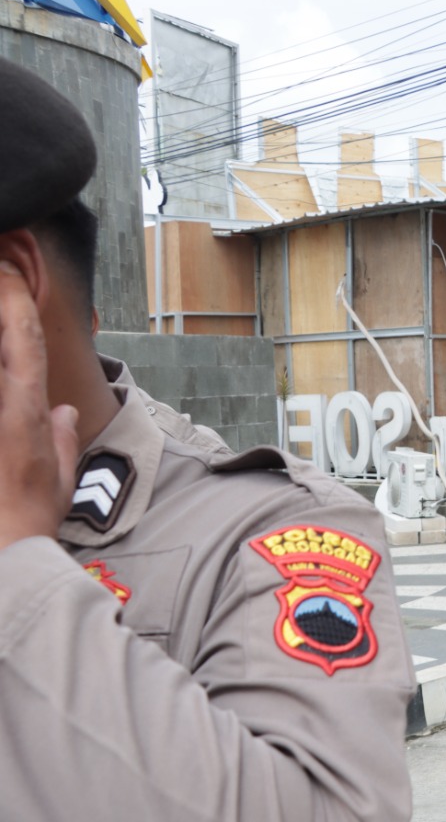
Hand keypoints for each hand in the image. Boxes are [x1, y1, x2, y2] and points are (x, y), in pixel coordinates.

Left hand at [0, 262, 76, 552]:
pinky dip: (2, 379)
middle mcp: (1, 404)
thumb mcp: (58, 477)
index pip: (25, 340)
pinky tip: (3, 387)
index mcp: (27, 409)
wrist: (1, 550)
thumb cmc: (29, 519)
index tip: (9, 271)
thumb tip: (64, 412)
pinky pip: (0, 392)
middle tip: (0, 275)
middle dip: (0, 316)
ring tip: (1, 333)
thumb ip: (63, 438)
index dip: (17, 300)